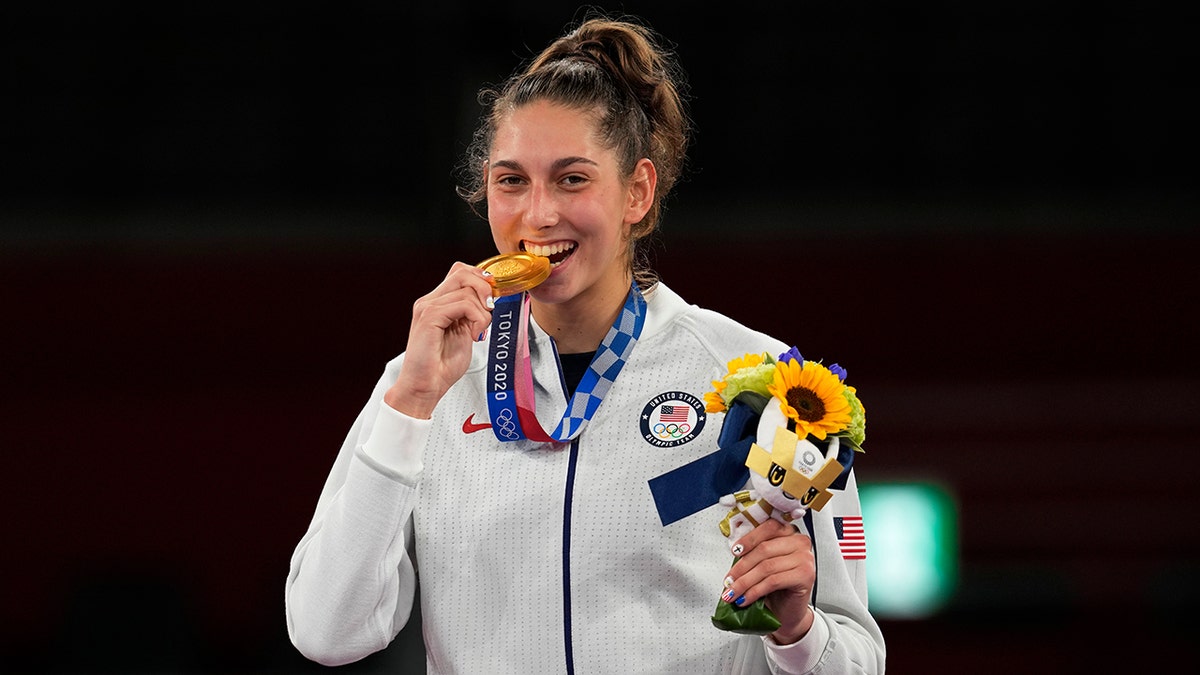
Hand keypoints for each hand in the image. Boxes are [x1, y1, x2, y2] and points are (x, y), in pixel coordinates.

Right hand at [384, 262, 494, 417]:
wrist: (424, 387)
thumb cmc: (441, 367)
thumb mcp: (464, 334)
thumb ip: (472, 315)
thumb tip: (489, 301)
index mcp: (437, 303)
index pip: (460, 272)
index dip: (480, 279)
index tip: (492, 299)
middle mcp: (430, 301)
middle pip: (463, 272)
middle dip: (485, 289)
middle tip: (490, 311)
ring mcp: (428, 307)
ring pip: (466, 287)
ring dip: (482, 310)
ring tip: (479, 331)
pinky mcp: (429, 316)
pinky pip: (464, 304)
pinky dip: (477, 319)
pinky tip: (473, 336)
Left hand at [722, 518, 815, 644]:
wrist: (789, 611)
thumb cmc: (775, 587)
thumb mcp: (762, 564)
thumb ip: (753, 552)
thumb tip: (734, 551)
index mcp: (790, 533)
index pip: (768, 528)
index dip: (749, 539)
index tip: (734, 551)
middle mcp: (800, 542)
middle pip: (764, 549)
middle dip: (741, 567)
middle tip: (728, 581)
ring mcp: (805, 559)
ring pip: (766, 567)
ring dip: (744, 582)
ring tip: (733, 592)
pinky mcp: (806, 576)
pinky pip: (773, 581)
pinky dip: (755, 591)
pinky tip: (745, 598)